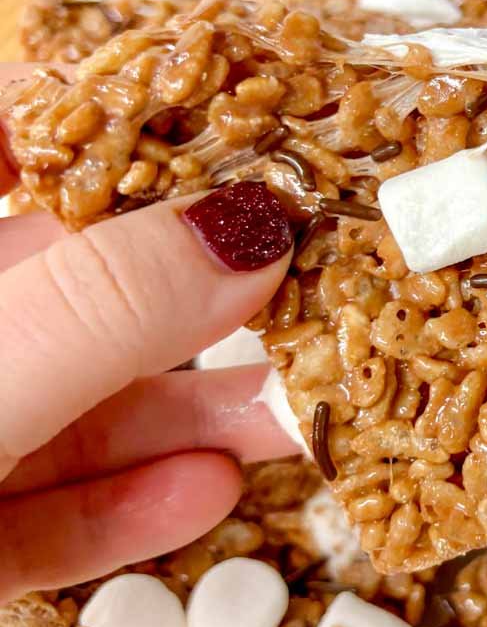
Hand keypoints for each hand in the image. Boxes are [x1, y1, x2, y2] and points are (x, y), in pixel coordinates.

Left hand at [0, 84, 298, 602]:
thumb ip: (109, 306)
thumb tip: (256, 226)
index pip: (10, 141)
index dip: (108, 114)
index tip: (228, 112)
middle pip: (74, 287)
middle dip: (195, 288)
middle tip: (316, 274)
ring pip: (74, 409)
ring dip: (188, 410)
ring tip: (299, 406)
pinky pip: (45, 514)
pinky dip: (127, 506)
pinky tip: (208, 488)